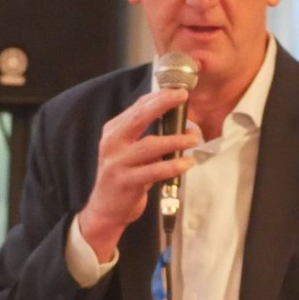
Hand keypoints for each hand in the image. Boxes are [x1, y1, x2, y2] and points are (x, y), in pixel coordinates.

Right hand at [76, 87, 197, 261]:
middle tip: (183, 98)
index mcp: (113, 132)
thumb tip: (177, 119)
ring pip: (149, 145)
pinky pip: (153, 171)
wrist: (105, 209)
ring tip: (193, 138)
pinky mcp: (126, 182)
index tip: (178, 91)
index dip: (158, 97)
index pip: (136, 108)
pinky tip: (186, 163)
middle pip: (139, 118)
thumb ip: (145, 135)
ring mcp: (117, 163)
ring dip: (174, 140)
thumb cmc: (123, 176)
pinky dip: (172, 166)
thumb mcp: (128, 151)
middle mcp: (112, 144)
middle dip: (163, 105)